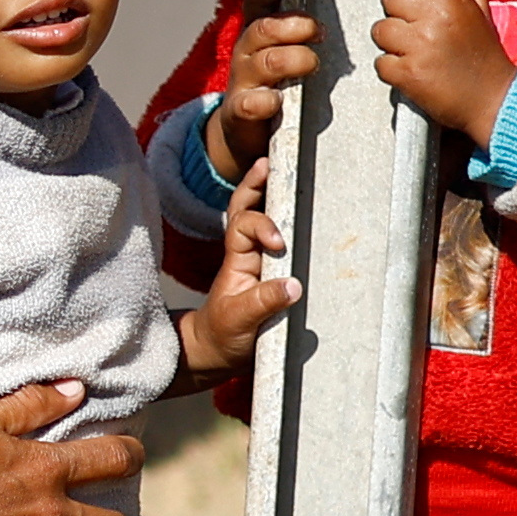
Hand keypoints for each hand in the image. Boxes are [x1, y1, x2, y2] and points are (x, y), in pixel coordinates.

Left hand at [181, 160, 300, 378]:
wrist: (214, 353)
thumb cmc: (223, 335)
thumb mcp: (240, 320)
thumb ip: (264, 302)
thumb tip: (294, 285)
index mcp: (236, 258)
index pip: (243, 224)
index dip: (262, 225)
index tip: (279, 243)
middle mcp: (246, 253)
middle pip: (246, 208)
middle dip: (255, 184)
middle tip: (268, 162)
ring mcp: (257, 261)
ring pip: (259, 217)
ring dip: (269, 193)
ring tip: (281, 167)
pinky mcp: (271, 273)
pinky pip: (279, 239)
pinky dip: (286, 219)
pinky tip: (302, 204)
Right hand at [212, 0, 319, 179]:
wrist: (244, 128)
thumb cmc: (276, 81)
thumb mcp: (284, 49)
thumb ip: (303, 29)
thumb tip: (348, 4)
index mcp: (256, 31)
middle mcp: (246, 51)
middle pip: (263, 27)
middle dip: (294, 25)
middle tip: (320, 31)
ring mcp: (242, 80)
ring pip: (265, 61)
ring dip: (293, 59)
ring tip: (313, 63)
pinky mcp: (240, 110)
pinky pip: (250, 102)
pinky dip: (266, 100)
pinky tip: (279, 100)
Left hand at [369, 0, 514, 143]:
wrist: (494, 101)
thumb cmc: (484, 56)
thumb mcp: (482, 10)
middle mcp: (437, 17)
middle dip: (397, 11)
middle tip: (415, 26)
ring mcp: (420, 46)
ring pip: (380, 29)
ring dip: (391, 41)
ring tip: (414, 50)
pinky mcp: (408, 73)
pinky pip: (380, 61)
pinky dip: (391, 68)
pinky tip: (412, 69)